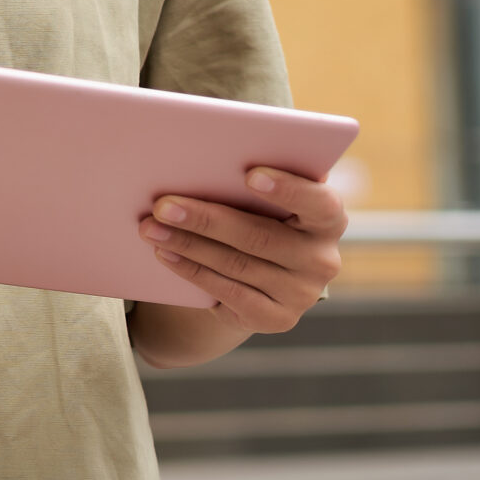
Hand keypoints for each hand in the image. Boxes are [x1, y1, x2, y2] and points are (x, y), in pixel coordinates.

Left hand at [139, 167, 346, 335]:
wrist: (259, 274)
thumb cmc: (258, 215)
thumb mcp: (265, 198)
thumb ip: (251, 180)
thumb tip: (198, 161)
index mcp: (329, 217)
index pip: (319, 203)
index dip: (288, 189)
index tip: (249, 174)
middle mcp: (322, 259)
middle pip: (260, 237)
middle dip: (205, 219)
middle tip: (163, 205)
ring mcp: (301, 294)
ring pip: (237, 265)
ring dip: (188, 244)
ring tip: (151, 228)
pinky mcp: (276, 318)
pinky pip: (228, 292)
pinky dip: (192, 271)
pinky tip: (166, 254)